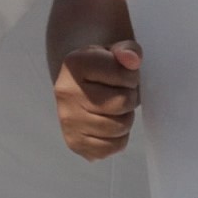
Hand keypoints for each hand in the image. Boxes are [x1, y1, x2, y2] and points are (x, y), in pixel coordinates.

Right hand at [53, 38, 140, 158]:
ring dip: (125, 118)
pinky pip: (111, 148)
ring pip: (119, 127)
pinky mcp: (74, 142)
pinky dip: (118, 139)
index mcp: (75, 64)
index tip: (120, 74)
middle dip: (130, 98)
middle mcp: (66, 93)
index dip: (132, 76)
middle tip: (119, 93)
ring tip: (114, 108)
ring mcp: (68, 120)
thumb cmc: (101, 67)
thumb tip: (131, 59)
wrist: (79, 84)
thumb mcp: (115, 50)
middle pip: (123, 103)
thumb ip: (128, 49)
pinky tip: (109, 124)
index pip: (125, 75)